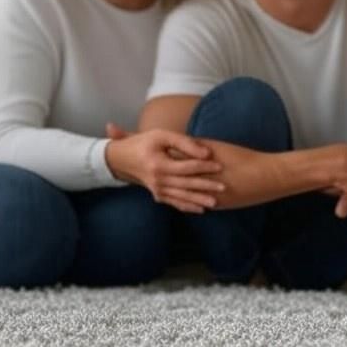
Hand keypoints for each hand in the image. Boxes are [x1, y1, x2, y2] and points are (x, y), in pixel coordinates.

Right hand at [104, 123, 223, 212]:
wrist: (121, 159)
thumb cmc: (144, 143)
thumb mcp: (162, 136)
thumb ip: (184, 142)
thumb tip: (206, 152)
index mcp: (159, 165)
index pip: (186, 167)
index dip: (204, 166)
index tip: (220, 165)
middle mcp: (158, 180)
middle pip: (187, 184)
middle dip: (206, 186)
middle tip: (224, 187)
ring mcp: (157, 190)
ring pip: (182, 197)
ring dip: (199, 200)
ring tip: (215, 203)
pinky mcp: (158, 195)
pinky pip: (174, 203)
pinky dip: (187, 207)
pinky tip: (201, 210)